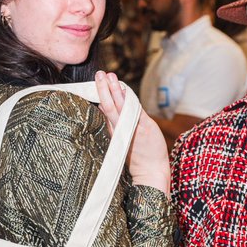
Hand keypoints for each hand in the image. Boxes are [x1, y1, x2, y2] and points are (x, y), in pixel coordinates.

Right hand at [95, 71, 169, 194]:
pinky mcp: (143, 128)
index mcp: (113, 130)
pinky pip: (134, 110)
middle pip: (108, 105)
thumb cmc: (137, 156)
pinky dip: (127, 100)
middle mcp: (119, 128)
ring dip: (113, 90)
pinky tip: (123, 89)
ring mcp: (131, 128)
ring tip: (108, 76)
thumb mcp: (120, 138)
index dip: (101, 94)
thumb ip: (113, 123)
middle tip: (99, 74)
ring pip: (119, 106)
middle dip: (103, 89)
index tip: (96, 81)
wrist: (150, 172)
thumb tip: (103, 107)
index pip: (105, 109)